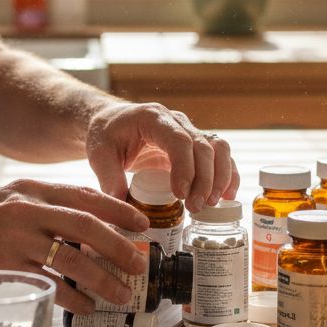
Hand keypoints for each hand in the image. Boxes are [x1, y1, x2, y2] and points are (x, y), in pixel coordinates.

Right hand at [0, 179, 150, 312]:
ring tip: (121, 293)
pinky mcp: (6, 266)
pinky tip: (85, 306)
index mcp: (31, 190)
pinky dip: (73, 298)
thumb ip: (43, 208)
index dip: (118, 210)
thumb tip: (86, 226)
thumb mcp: (8, 201)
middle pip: (86, 225)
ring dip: (103, 279)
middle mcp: (26, 210)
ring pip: (73, 258)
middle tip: (139, 264)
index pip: (84, 196)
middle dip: (119, 247)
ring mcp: (16, 239)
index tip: (141, 224)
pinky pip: (49, 284)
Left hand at [85, 102, 239, 212]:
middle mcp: (176, 122)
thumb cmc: (106, 134)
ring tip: (210, 204)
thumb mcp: (99, 154)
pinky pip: (220, 156)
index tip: (181, 195)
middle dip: (204, 180)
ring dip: (220, 177)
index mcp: (152, 118)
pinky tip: (226, 196)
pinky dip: (227, 175)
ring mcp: (189, 131)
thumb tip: (120, 206)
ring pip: (218, 149)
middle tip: (195, 207)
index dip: (185, 167)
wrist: (112, 123)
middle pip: (202, 146)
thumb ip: (109, 178)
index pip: (178, 140)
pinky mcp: (194, 146)